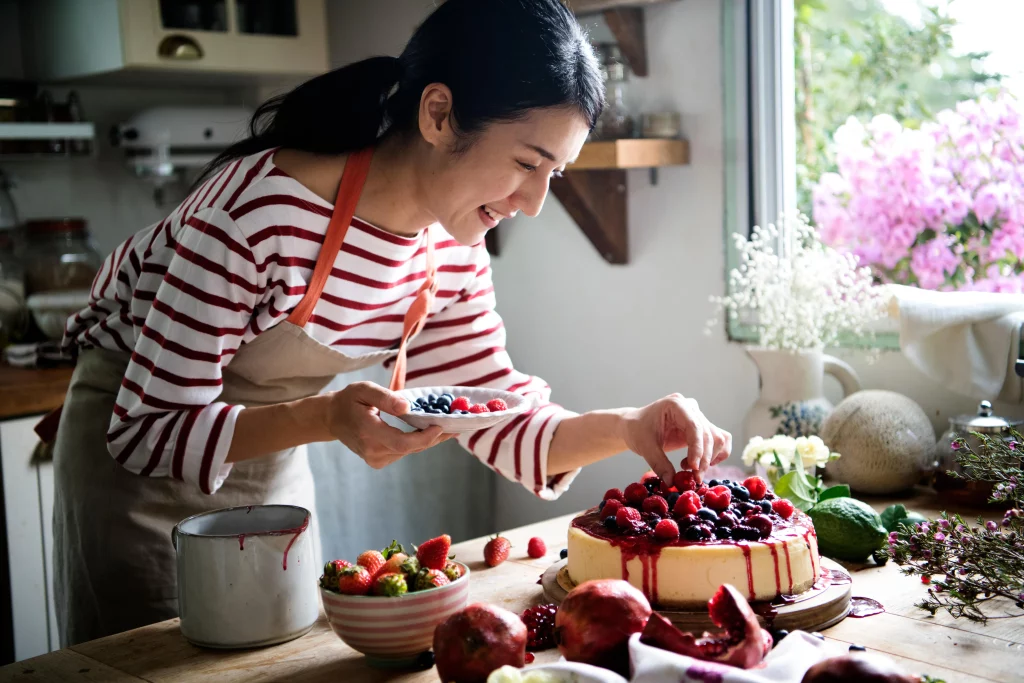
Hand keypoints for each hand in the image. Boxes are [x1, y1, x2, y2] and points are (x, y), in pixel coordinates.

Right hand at [324, 381, 454, 468]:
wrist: (332, 419)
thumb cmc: (349, 400)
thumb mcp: (364, 390)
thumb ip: (385, 398)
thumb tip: (407, 407)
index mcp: (368, 432)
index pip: (402, 442)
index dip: (425, 437)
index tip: (441, 425)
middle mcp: (372, 451)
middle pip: (411, 448)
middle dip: (435, 437)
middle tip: (457, 425)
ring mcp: (375, 459)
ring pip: (410, 451)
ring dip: (428, 439)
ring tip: (446, 425)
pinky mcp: (379, 461)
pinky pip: (404, 451)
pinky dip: (417, 441)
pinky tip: (428, 430)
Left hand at [621, 393, 731, 482]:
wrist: (635, 426)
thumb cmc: (637, 430)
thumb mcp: (644, 447)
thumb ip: (659, 463)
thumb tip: (671, 482)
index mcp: (676, 404)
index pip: (694, 426)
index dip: (697, 448)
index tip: (693, 468)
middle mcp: (691, 407)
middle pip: (709, 434)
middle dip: (704, 459)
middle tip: (694, 478)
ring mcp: (698, 416)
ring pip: (717, 438)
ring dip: (709, 458)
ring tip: (690, 470)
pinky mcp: (702, 427)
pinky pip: (719, 439)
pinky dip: (715, 455)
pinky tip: (700, 464)